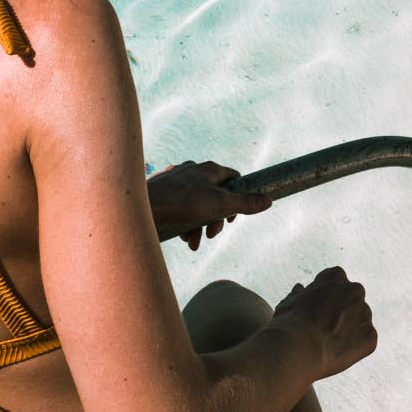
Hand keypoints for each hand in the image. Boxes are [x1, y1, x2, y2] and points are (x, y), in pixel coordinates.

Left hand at [150, 160, 270, 247]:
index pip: (233, 178)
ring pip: (197, 206)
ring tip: (194, 241)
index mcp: (209, 170)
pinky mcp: (163, 194)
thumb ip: (244, 203)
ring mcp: (176, 182)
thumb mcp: (220, 204)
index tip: (235, 214)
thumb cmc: (182, 202)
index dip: (239, 197)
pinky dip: (184, 224)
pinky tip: (183, 237)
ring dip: (199, 226)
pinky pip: (180, 210)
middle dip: (216, 218)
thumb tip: (268, 200)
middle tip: (213, 233)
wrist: (142, 207)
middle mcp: (193, 172)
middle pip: (215, 196)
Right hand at [274, 266, 377, 379]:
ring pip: (360, 321)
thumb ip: (298, 294)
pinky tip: (336, 354)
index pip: (335, 280)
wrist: (299, 348)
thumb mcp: (287, 303)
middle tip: (325, 328)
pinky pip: (365, 342)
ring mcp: (365, 313)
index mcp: (335, 276)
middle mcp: (355, 290)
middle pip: (352, 299)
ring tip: (328, 344)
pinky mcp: (370, 336)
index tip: (316, 310)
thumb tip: (300, 289)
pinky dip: (355, 349)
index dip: (325, 297)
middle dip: (343, 310)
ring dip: (349, 329)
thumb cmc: (288, 324)